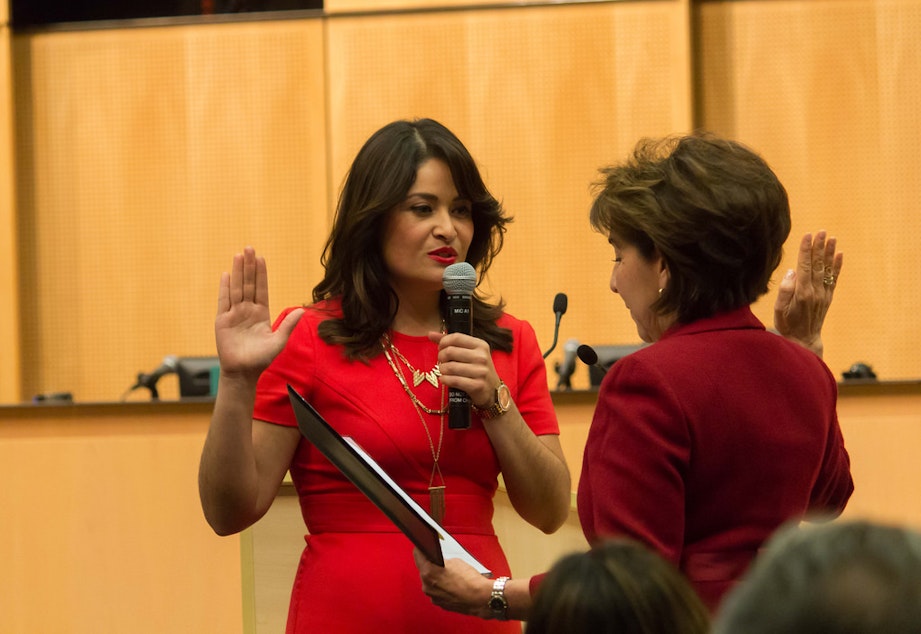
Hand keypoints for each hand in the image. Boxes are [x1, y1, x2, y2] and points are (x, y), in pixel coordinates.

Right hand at [215, 246, 303, 379]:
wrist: (243, 372)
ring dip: (237, 272)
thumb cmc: (261, 359)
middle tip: (249, 248)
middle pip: (248, 284)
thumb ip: (288, 325)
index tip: (261, 258)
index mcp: (261, 313)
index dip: (261, 274)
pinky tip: (226, 274)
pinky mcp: (222, 321)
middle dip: (249, 266)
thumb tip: (302, 311)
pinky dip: (224, 288)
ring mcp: (234, 314)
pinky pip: (224, 301)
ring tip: (238, 255)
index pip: (261, 289)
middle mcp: (248, 311)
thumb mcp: (279, 341)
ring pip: (236, 288)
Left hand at [413, 548, 493, 618]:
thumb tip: (439, 561)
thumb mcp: (455, 561)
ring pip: (430, 583)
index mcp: (428, 573)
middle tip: (438, 560)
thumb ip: (442, 560)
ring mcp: (433, 597)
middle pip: (423, 570)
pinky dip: (442, 587)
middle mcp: (427, 586)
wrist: (480, 598)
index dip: (421, 548)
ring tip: (448, 574)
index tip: (421, 546)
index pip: (418, 555)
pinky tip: (451, 584)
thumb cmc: (470, 580)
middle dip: (430, 565)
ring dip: (436, 577)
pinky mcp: (440, 604)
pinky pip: (437, 592)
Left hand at [428, 331, 498, 407]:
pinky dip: (445, 380)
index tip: (441, 348)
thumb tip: (430, 334)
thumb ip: (450, 342)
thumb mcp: (469, 353)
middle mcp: (482, 357)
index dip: (443, 342)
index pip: (456, 337)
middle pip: (450, 351)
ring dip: (442, 370)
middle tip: (442, 361)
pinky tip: (444, 379)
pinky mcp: (477, 385)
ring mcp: (481, 372)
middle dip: (441, 357)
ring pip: (450, 367)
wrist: (492, 391)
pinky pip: (454, 380)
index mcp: (480, 345)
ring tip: (444, 371)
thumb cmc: (477, 369)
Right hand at [774, 231, 842, 357]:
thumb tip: (792, 271)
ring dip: (829, 253)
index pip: (804, 266)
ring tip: (832, 238)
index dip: (806, 250)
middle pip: (817, 265)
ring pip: (826, 269)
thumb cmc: (787, 324)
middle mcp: (815, 292)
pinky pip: (834, 279)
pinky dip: (837, 266)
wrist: (804, 340)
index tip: (808, 236)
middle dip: (819, 247)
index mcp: (801, 293)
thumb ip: (785, 290)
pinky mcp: (828, 297)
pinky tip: (839, 255)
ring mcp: (823, 294)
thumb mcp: (779, 309)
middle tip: (822, 231)